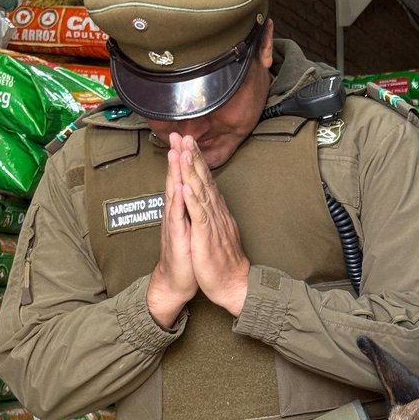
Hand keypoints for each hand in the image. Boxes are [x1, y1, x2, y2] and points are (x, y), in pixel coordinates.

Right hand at [147, 139, 198, 327]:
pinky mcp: (176, 237)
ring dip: (174, 173)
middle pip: (176, 179)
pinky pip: (177, 217)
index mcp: (182, 209)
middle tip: (177, 134)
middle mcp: (176, 213)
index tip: (187, 137)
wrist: (177, 280)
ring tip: (175, 152)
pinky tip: (179, 187)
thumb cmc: (186, 255)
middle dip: (177, 157)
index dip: (185, 158)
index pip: (183, 178)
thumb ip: (191, 208)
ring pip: (174, 193)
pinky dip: (178, 201)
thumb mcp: (191, 227)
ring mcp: (174, 224)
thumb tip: (195, 191)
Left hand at [177, 134, 250, 316]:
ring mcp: (212, 223)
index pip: (206, 181)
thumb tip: (209, 201)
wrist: (234, 285)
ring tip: (184, 151)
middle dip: (193, 157)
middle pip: (204, 180)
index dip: (197, 161)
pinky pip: (199, 215)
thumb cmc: (222, 262)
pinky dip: (192, 199)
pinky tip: (186, 185)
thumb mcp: (217, 233)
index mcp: (215, 212)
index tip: (189, 142)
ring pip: (201, 192)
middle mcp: (215, 213)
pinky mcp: (207, 237)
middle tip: (185, 135)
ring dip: (192, 171)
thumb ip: (213, 215)